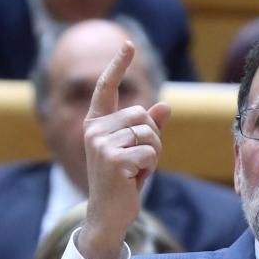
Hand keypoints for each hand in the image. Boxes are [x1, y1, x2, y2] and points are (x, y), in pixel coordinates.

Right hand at [78, 41, 171, 258]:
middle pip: (143, 115)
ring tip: (136, 170)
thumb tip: (164, 106)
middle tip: (138, 161)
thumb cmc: (122, 181)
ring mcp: (101, 144)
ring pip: (149, 133)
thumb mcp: (136, 151)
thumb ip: (149, 128)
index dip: (118, 65)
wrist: (108, 214)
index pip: (107, 88)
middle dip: (152, 139)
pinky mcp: (112, 159)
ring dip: (153, 154)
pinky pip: (150, 152)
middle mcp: (94, 130)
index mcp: (96, 124)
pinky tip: (134, 179)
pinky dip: (151, 167)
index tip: (128, 44)